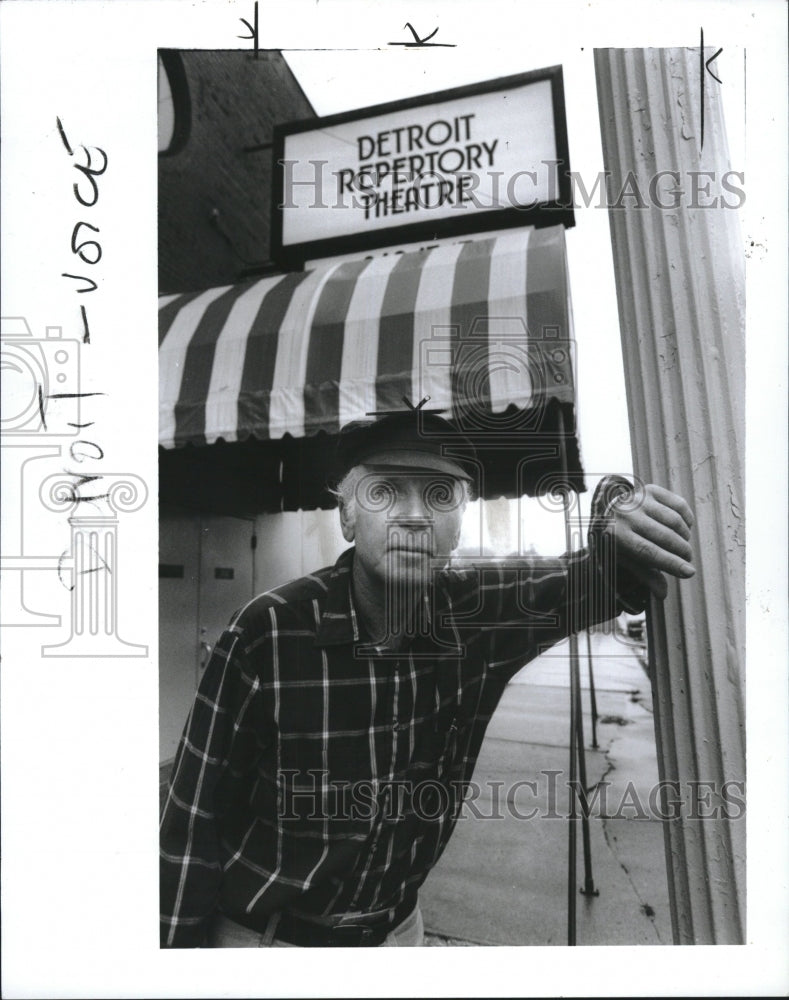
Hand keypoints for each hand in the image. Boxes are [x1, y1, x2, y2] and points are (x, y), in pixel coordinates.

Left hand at [609, 483, 694, 599]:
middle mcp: (626, 514)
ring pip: (674, 520)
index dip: (671, 563)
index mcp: (616, 535)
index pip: (649, 552)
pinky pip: (679, 504)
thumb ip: (644, 574)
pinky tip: (684, 528)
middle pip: (665, 536)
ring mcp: (639, 499)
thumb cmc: (615, 541)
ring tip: (683, 545)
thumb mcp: (623, 559)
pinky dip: (686, 518)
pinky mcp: (650, 490)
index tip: (690, 572)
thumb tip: (663, 594)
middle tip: (687, 560)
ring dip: (685, 536)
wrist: (605, 512)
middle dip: (682, 551)